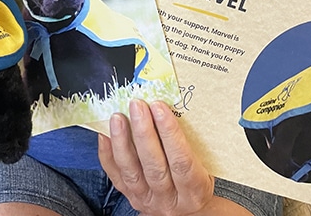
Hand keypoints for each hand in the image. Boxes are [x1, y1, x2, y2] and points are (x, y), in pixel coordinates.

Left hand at [98, 99, 215, 215]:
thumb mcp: (206, 167)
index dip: (170, 133)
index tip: (159, 107)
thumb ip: (193, 144)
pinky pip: (116, 178)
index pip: (182, 161)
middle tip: (137, 105)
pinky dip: (107, 155)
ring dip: (122, 142)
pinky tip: (104, 135)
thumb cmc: (199, 182)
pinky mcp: (132, 198)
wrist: (190, 213)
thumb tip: (174, 105)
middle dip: (144, 132)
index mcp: (194, 191)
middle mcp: (170, 199)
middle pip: (154, 166)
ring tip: (117, 117)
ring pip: (132, 172)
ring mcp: (148, 200)